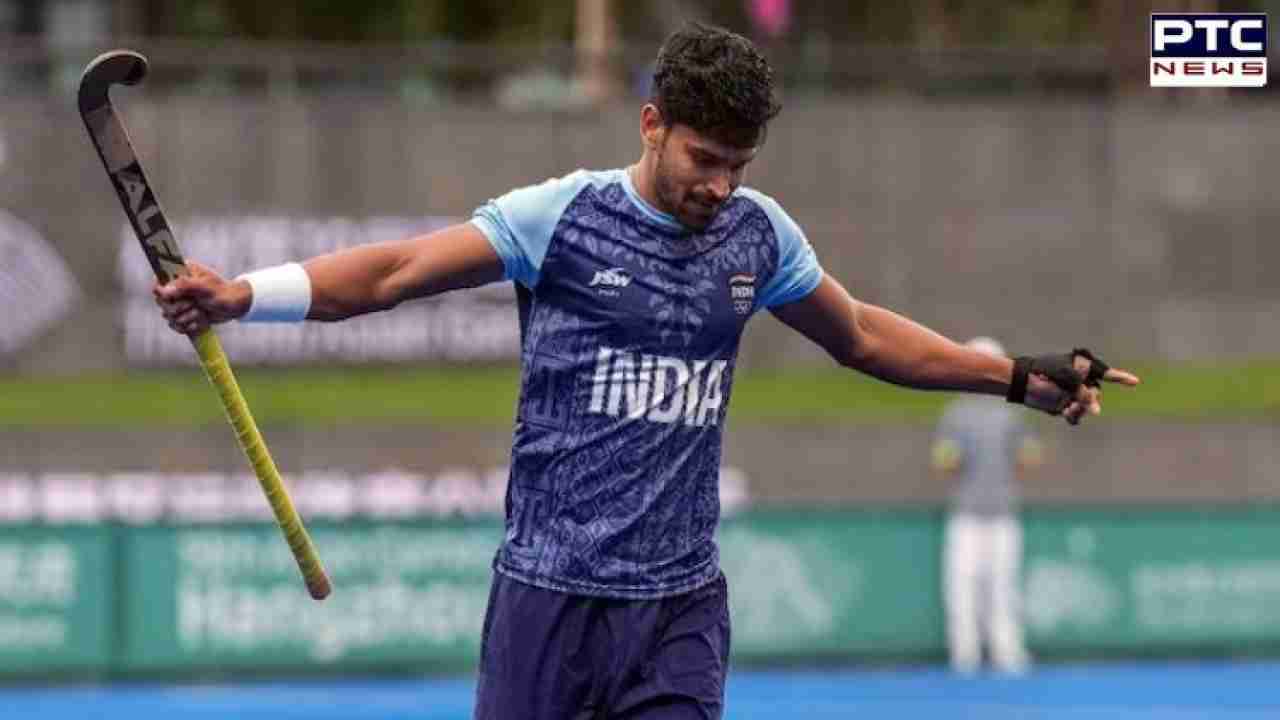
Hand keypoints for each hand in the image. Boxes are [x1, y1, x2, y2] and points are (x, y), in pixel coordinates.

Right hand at [152, 261, 250, 335]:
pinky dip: (189, 326)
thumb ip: (185, 286)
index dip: (163, 294)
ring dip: (188, 317)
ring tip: (201, 312)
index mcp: (179, 273)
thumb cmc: (223, 292)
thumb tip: (163, 291)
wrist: (235, 306)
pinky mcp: (183, 314)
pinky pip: (176, 325)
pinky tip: (200, 321)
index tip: (174, 297)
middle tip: (195, 304)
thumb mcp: (206, 286)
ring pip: (168, 316)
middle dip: (180, 308)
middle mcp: (176, 287)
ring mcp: (179, 301)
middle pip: (161, 303)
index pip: (158, 283)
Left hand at [1021, 351, 1139, 425]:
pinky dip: (1074, 417)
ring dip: (1081, 409)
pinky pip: (1077, 416)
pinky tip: (1066, 413)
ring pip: (1088, 407)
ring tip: (1068, 408)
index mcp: (1083, 368)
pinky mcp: (1066, 406)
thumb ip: (1082, 391)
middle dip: (1089, 399)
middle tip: (1075, 400)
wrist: (1023, 382)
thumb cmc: (1044, 372)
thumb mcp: (1065, 378)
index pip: (1106, 374)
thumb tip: (1096, 410)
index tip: (1136, 382)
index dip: (1122, 378)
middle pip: (1097, 394)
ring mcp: (1074, 395)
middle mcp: (1082, 382)